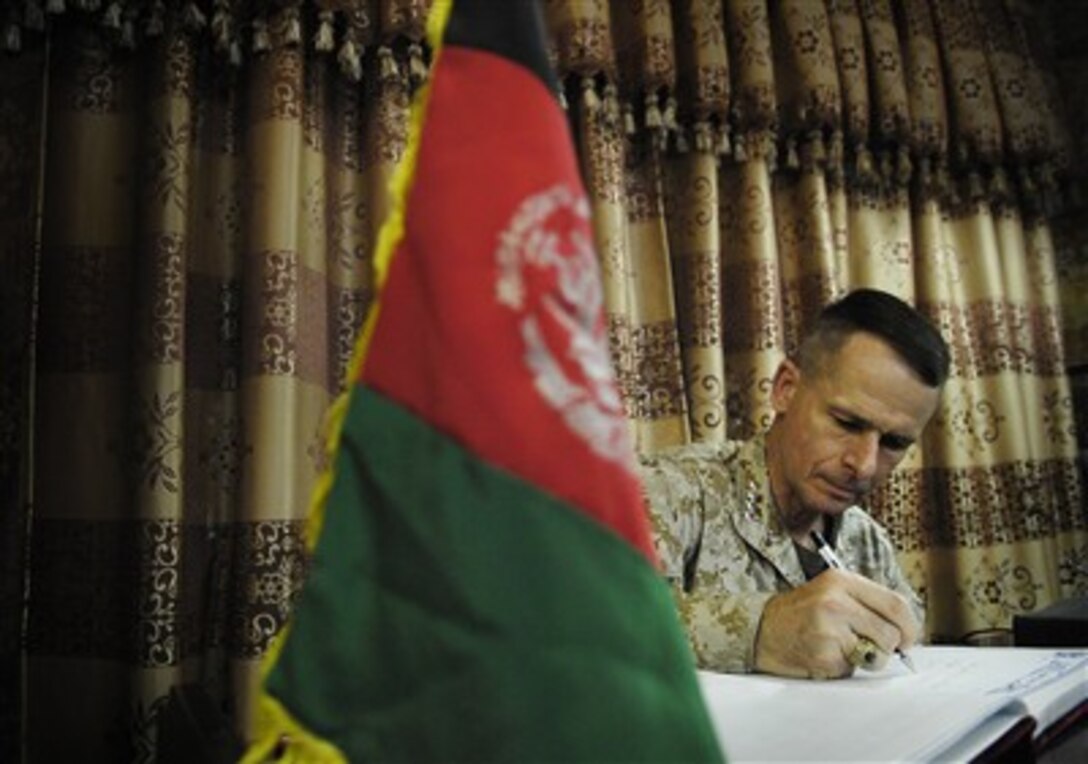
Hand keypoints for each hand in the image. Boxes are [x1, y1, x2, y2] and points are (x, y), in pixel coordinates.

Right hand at [752, 569, 919, 678]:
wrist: (759, 628)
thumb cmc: (800, 612)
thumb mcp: (831, 592)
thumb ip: (865, 603)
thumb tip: (905, 629)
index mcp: (841, 580)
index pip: (895, 603)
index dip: (910, 625)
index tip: (909, 637)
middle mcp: (836, 602)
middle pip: (890, 632)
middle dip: (889, 647)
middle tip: (875, 648)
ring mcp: (829, 629)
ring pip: (876, 654)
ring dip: (867, 659)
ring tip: (843, 650)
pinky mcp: (823, 655)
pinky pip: (853, 669)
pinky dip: (843, 668)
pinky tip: (824, 656)